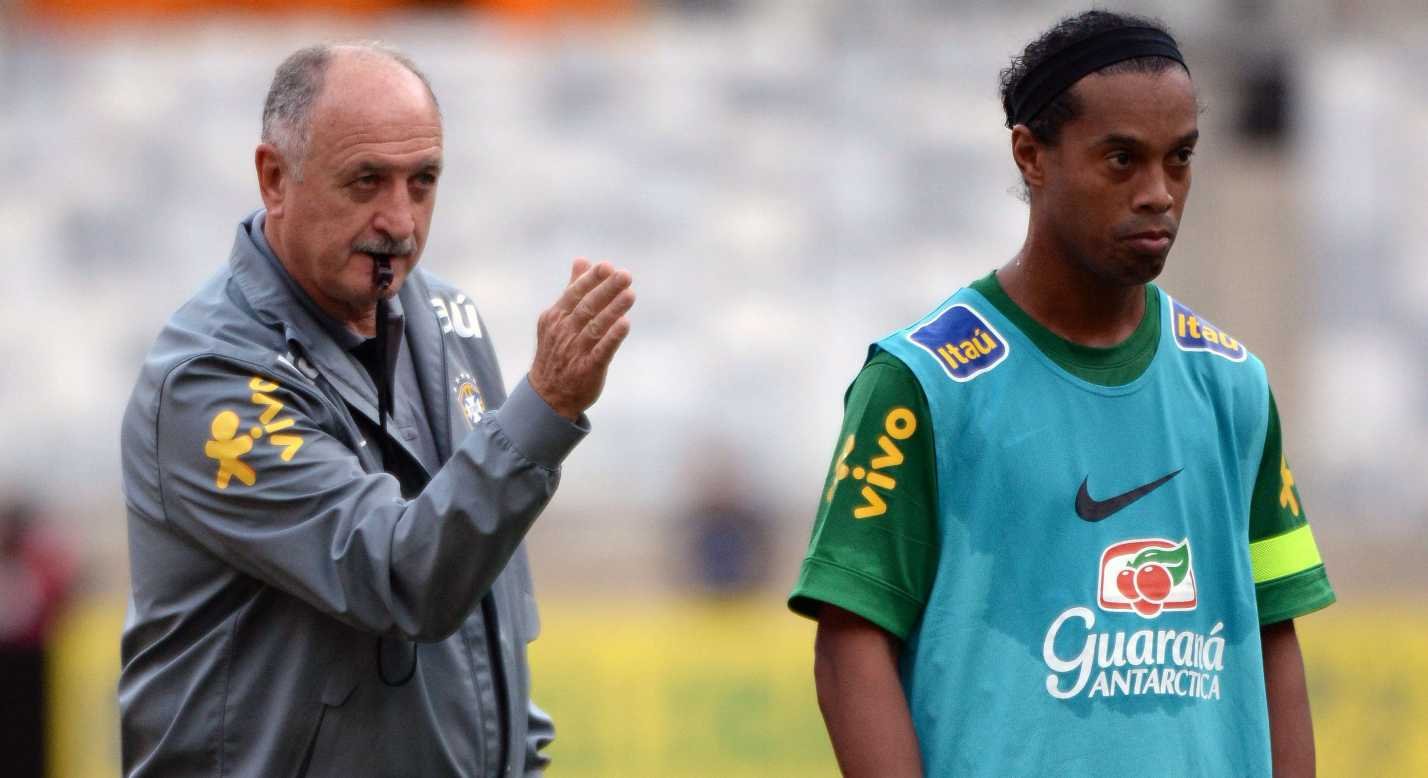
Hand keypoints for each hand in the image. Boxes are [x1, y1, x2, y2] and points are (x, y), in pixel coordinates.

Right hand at [528, 258, 634, 420]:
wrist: (548, 394)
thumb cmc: (558, 350)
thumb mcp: (558, 318)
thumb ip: (572, 289)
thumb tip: (582, 261)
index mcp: (556, 317)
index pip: (575, 293)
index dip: (591, 279)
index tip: (608, 266)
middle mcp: (564, 332)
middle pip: (587, 307)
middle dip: (607, 290)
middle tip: (625, 275)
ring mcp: (575, 351)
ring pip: (595, 327)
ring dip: (613, 310)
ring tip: (630, 294)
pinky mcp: (588, 369)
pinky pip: (601, 351)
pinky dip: (612, 337)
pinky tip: (625, 324)